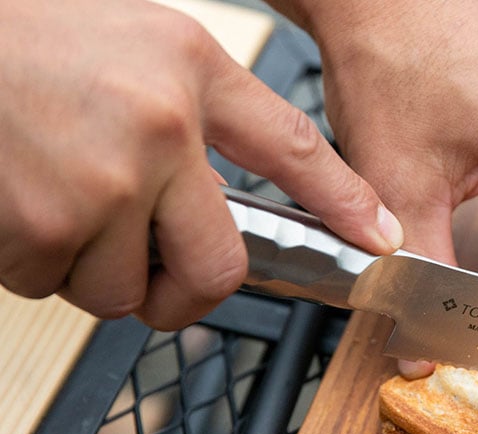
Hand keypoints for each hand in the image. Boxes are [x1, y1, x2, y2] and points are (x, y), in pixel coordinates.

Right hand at [0, 0, 401, 329]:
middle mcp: (160, 129)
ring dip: (94, 268)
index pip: (295, 148)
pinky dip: (36, 261)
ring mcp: (102, 183)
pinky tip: (23, 201)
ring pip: (124, 290)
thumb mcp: (136, 39)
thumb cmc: (26, 32)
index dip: (345, 203)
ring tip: (61, 200)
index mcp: (190, 70)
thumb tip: (222, 198)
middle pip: (219, 269)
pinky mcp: (40, 227)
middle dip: (186, 292)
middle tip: (160, 273)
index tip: (376, 240)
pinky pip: (54, 284)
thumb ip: (193, 111)